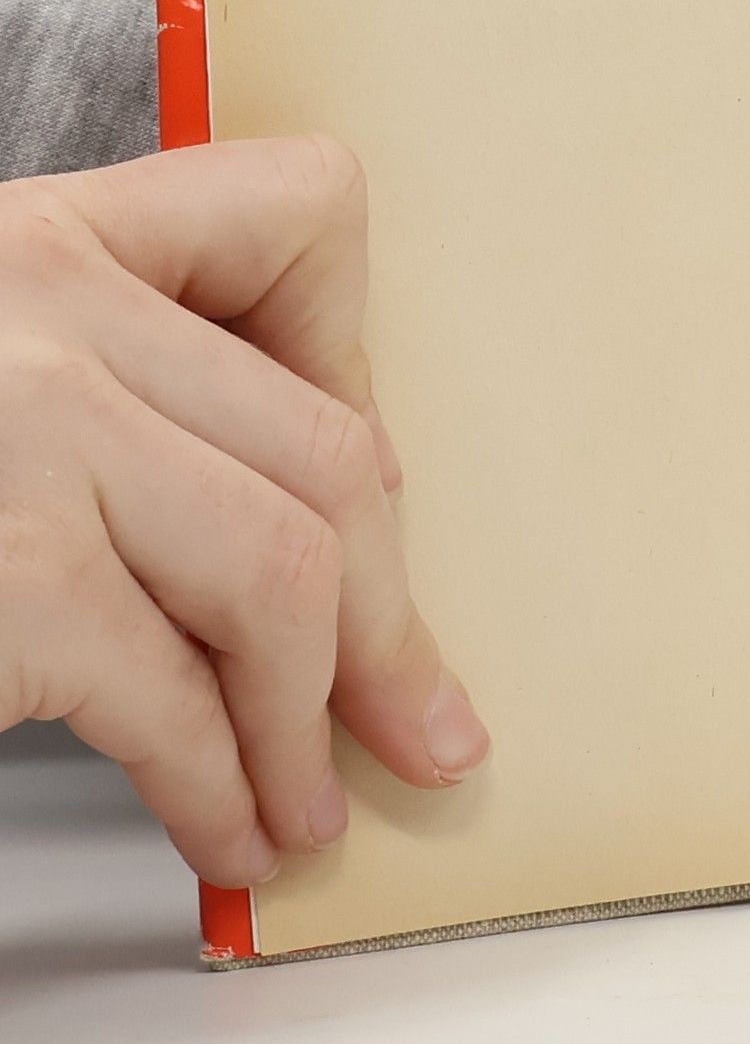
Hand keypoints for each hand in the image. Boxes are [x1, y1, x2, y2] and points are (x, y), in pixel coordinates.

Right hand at [0, 135, 487, 884]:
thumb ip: (104, 396)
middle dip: (387, 611)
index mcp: (42, 238)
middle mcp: (43, 303)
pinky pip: (179, 689)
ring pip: (287, 567)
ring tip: (308, 799)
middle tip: (415, 714)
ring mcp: (25, 425)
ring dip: (314, 715)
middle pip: (330, 447)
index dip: (357, 354)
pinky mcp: (4, 570)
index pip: (296, 215)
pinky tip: (228, 828)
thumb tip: (292, 540)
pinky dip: (224, 783)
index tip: (366, 477)